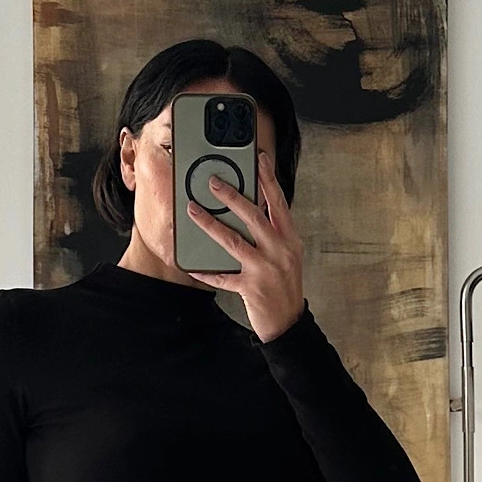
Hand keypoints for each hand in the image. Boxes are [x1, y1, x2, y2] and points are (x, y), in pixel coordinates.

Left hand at [185, 148, 304, 342]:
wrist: (289, 322)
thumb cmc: (285, 285)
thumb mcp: (287, 254)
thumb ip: (274, 233)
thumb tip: (251, 210)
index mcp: (290, 239)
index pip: (279, 203)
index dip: (268, 180)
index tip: (259, 160)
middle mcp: (279, 251)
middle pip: (253, 216)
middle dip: (231, 196)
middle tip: (213, 182)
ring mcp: (265, 269)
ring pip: (233, 241)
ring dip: (210, 224)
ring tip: (194, 211)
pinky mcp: (251, 288)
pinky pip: (222, 276)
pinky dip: (206, 271)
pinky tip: (192, 265)